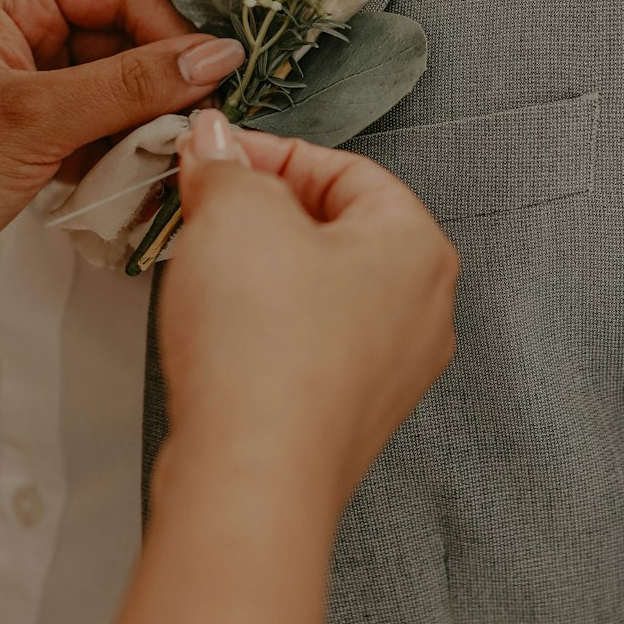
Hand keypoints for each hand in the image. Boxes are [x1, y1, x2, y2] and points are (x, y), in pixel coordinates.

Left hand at [0, 0, 244, 343]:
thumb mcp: (33, 120)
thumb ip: (131, 84)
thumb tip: (212, 56)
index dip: (171, 34)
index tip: (211, 82)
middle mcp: (12, 23)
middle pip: (124, 35)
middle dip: (157, 85)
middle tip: (188, 131)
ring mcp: (19, 78)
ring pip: (115, 85)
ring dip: (140, 125)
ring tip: (154, 161)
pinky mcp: (24, 128)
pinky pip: (95, 125)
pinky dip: (116, 152)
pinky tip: (123, 180)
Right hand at [155, 112, 458, 519]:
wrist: (251, 476)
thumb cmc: (263, 349)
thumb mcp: (235, 214)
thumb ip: (227, 167)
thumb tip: (216, 147)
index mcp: (418, 246)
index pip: (344, 169)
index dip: (268, 155)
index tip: (210, 157)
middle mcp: (423, 309)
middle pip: (335, 228)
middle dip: (261, 213)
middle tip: (200, 210)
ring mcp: (392, 369)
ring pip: (320, 288)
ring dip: (260, 270)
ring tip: (206, 272)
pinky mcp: (350, 413)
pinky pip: (310, 344)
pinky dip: (266, 326)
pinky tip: (223, 332)